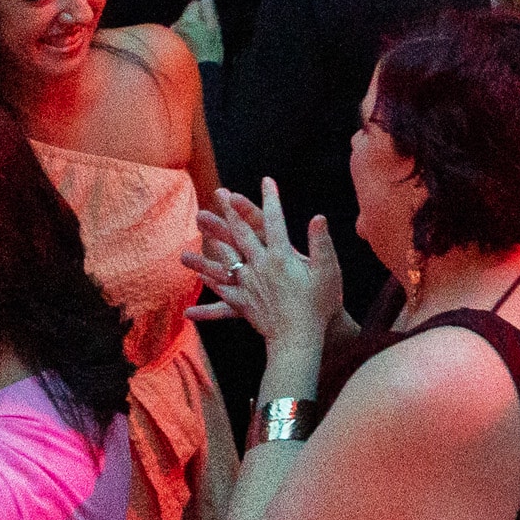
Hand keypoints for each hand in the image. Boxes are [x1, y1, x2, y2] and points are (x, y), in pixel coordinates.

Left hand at [188, 179, 342, 346]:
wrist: (300, 339)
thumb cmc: (319, 306)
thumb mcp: (328, 272)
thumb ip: (321, 243)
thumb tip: (318, 216)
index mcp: (282, 256)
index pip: (274, 220)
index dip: (270, 199)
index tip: (267, 180)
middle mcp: (260, 267)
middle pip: (241, 234)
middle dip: (230, 212)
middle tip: (219, 193)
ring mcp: (249, 286)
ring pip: (223, 262)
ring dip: (208, 249)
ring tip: (191, 241)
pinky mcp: (244, 305)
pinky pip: (223, 296)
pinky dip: (210, 292)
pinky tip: (196, 289)